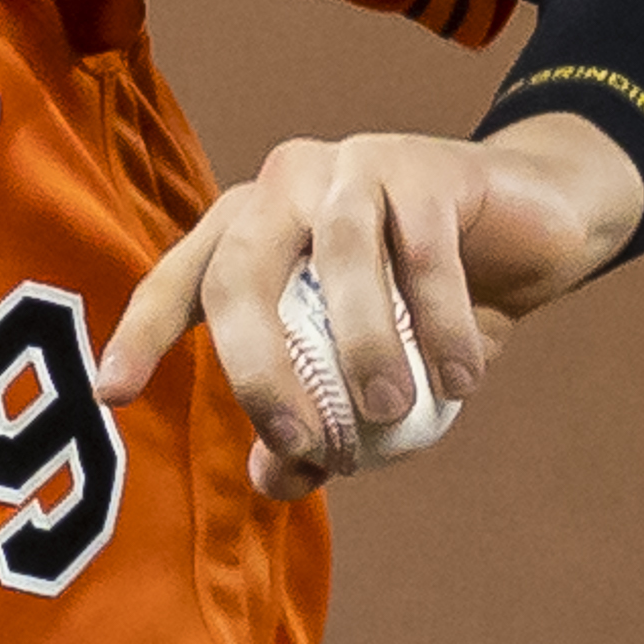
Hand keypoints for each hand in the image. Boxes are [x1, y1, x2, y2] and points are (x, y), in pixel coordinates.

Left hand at [92, 114, 643, 498]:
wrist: (531, 228)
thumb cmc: (423, 302)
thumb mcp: (367, 372)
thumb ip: (317, 421)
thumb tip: (272, 478)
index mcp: (246, 227)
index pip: (180, 281)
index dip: (142, 334)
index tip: (112, 396)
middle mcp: (282, 186)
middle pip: (239, 270)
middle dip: (257, 365)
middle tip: (297, 441)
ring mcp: (351, 165)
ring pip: (338, 256)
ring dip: (362, 343)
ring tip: (391, 411)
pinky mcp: (425, 164)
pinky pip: (423, 251)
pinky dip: (440, 321)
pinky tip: (462, 382)